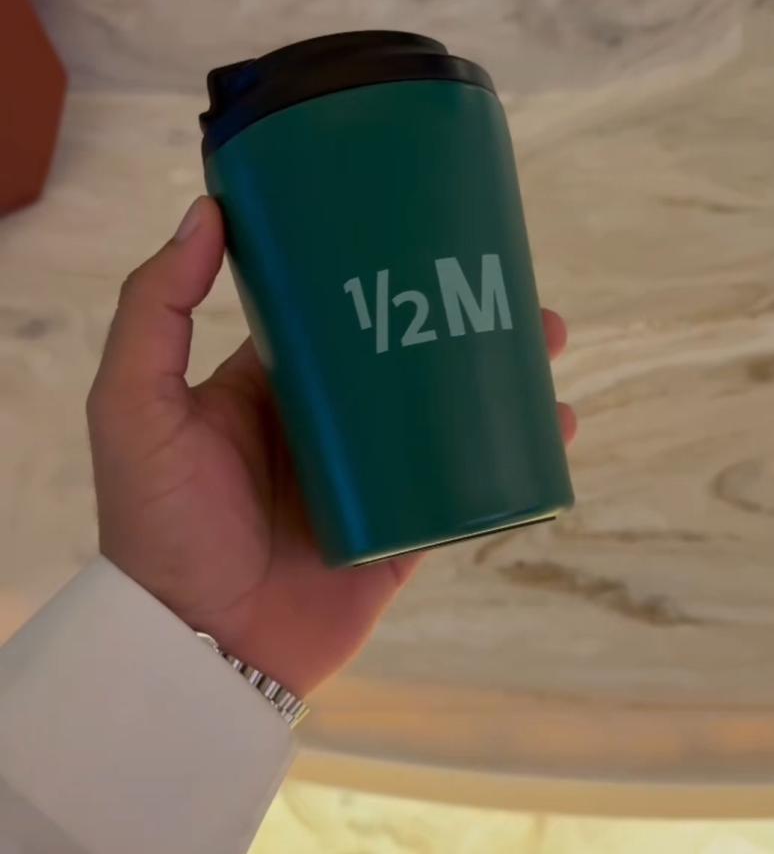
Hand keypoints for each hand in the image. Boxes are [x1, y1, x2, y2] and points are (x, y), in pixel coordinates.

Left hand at [87, 197, 575, 696]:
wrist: (201, 646)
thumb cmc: (161, 523)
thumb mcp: (134, 405)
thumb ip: (153, 310)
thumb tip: (208, 211)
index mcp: (271, 384)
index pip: (331, 308)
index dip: (373, 266)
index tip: (416, 224)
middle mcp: (328, 421)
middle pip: (404, 348)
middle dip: (456, 310)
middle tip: (507, 279)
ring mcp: (373, 474)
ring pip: (447, 408)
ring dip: (499, 370)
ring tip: (547, 336)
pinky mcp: (408, 526)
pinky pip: (469, 482)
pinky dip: (515, 454)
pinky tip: (555, 422)